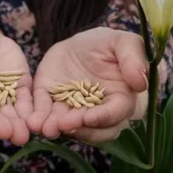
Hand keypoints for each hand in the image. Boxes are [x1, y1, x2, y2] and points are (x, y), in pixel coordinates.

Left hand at [27, 27, 149, 143]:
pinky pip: (46, 116)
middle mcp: (99, 112)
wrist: (77, 42)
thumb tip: (141, 83)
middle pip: (94, 130)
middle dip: (78, 129)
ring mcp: (75, 112)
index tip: (88, 118)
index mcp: (122, 98)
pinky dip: (39, 120)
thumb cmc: (107, 43)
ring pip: (69, 128)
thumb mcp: (123, 42)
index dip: (103, 118)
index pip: (117, 114)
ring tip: (44, 127)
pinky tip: (32, 122)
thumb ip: (133, 59)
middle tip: (63, 124)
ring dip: (57, 129)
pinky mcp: (53, 106)